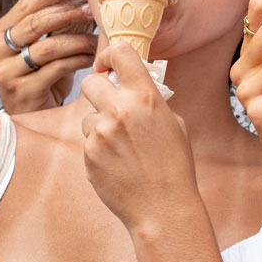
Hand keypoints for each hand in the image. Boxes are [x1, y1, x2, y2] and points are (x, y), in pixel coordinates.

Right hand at [0, 0, 96, 113]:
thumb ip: (49, 22)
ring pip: (48, 47)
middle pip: (35, 24)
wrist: (30, 112)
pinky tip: (91, 57)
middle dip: (67, 14)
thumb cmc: (38, 74)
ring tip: (96, 40)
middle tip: (90, 10)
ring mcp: (6, 72)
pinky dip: (78, 61)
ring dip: (78, 40)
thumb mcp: (38, 45)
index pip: (23, 6)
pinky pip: (56, 68)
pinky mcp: (22, 91)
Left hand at [80, 43, 199, 230]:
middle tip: (110, 105)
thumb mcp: (173, 124)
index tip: (109, 65)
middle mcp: (120, 111)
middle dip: (98, 91)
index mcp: (146, 98)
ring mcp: (100, 134)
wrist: (163, 208)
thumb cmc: (174, 166)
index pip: (121, 52)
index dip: (111, 55)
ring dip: (99, 126)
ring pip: (88, 117)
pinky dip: (99, 150)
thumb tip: (132, 89)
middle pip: (90, 82)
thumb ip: (150, 102)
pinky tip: (118, 164)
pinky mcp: (88, 155)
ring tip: (122, 148)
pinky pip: (88, 142)